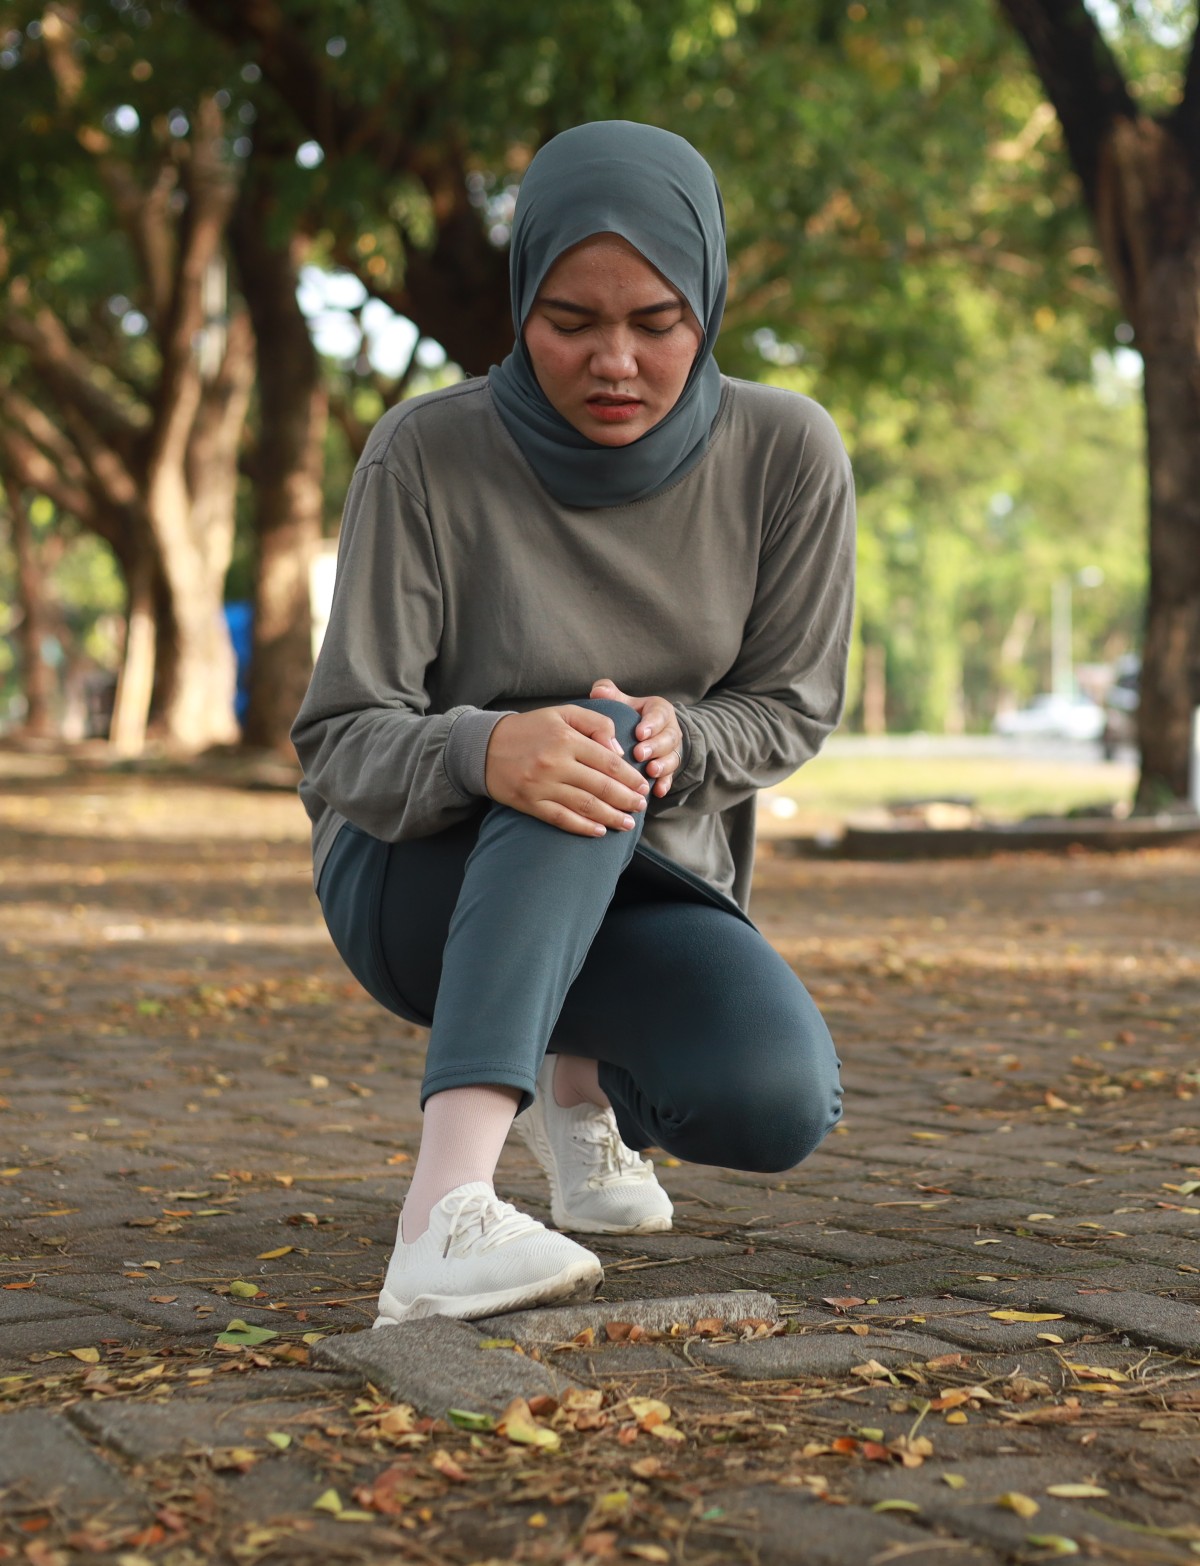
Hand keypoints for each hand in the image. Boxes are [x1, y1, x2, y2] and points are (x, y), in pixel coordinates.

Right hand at [484, 705, 650, 836]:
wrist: (483, 747)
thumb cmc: (529, 729)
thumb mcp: (562, 714)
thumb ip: (596, 723)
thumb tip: (618, 750)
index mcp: (566, 739)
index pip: (609, 762)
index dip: (630, 777)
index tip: (643, 786)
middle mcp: (555, 763)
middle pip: (601, 786)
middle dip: (626, 799)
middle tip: (641, 807)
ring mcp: (542, 786)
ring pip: (585, 805)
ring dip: (611, 817)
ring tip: (628, 823)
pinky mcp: (530, 803)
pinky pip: (562, 819)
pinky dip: (583, 827)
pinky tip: (600, 832)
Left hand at [590, 678, 682, 798]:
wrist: (645, 735)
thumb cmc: (628, 716)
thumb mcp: (622, 702)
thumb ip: (611, 694)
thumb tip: (598, 691)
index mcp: (659, 711)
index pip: (660, 715)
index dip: (651, 724)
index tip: (639, 732)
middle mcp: (669, 731)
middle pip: (668, 739)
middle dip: (655, 747)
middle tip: (639, 754)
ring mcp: (671, 752)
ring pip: (672, 759)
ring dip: (662, 766)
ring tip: (650, 772)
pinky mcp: (669, 770)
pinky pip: (671, 778)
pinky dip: (664, 784)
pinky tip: (657, 791)